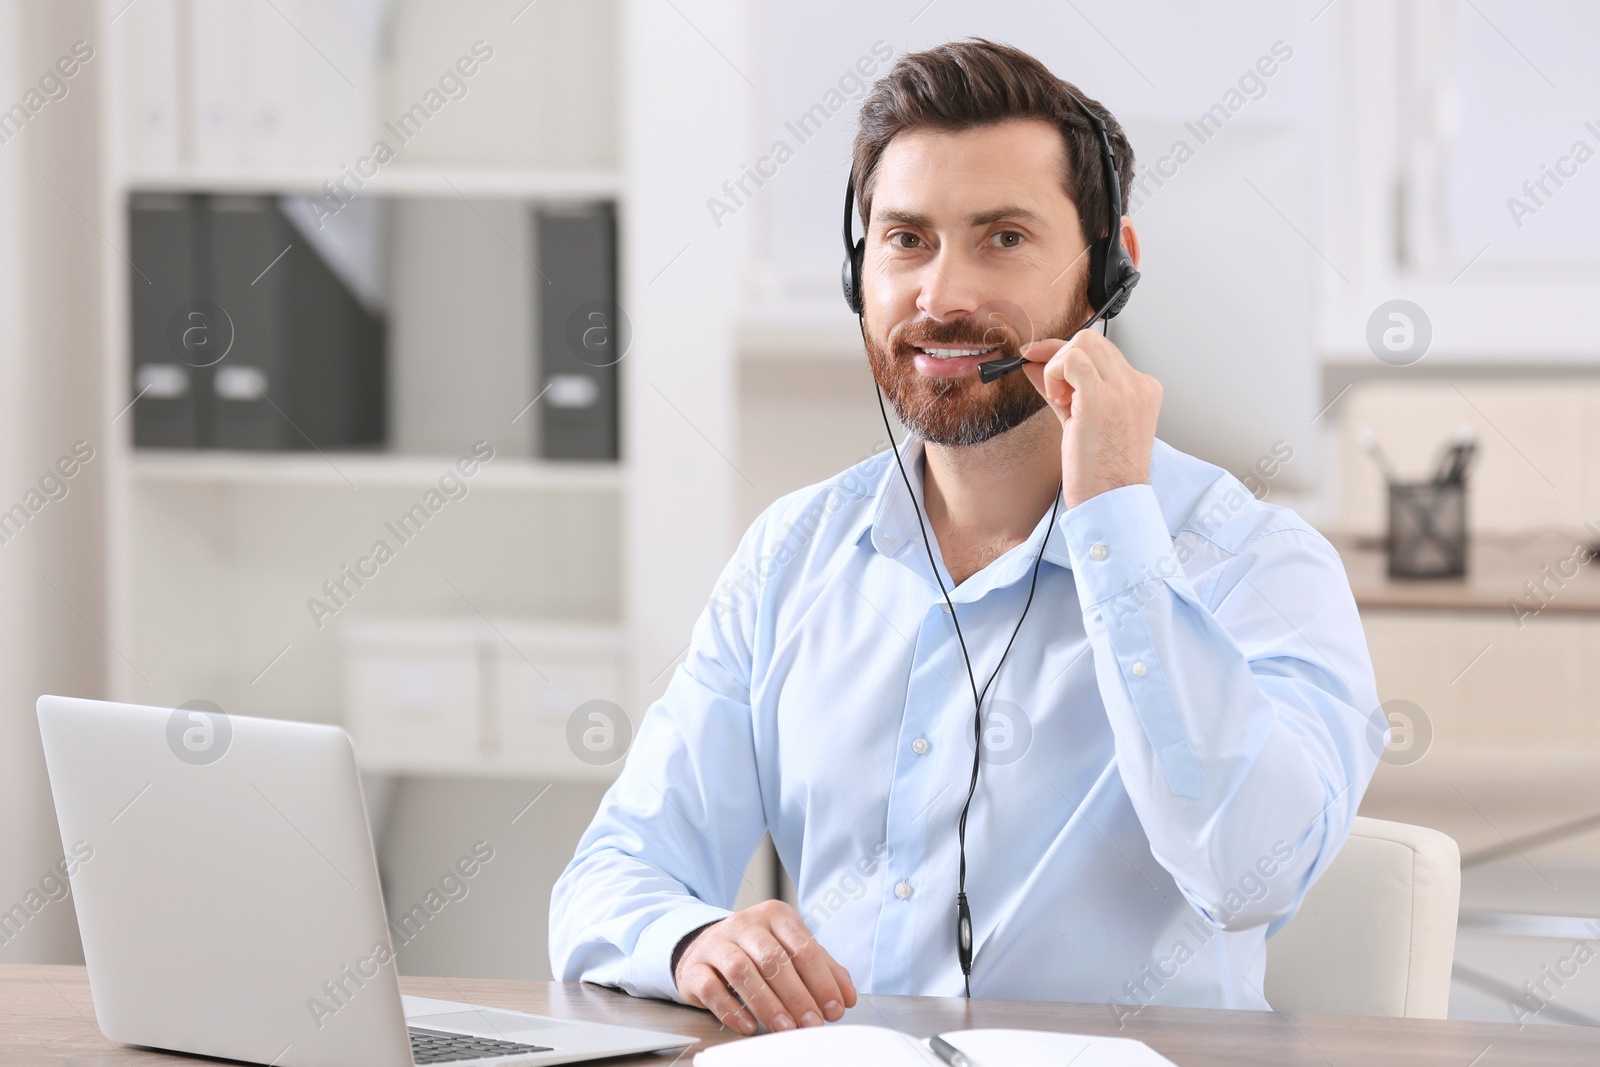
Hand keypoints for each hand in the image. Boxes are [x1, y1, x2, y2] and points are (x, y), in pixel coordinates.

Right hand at [672, 900, 856, 1035]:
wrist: (704, 947)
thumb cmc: (755, 951)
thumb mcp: (789, 950)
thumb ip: (821, 968)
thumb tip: (846, 996)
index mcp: (775, 916)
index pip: (803, 947)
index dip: (822, 981)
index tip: (835, 1009)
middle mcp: (745, 924)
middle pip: (773, 959)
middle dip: (797, 996)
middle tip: (813, 1024)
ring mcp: (717, 944)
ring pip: (742, 971)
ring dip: (768, 1004)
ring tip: (785, 1028)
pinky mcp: (695, 967)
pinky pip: (711, 988)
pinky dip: (731, 1010)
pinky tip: (749, 1026)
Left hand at [1019, 328, 1161, 508]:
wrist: (1112, 501)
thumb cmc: (1101, 472)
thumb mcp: (1081, 421)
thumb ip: (1061, 389)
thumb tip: (1034, 364)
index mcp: (1142, 390)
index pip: (1102, 352)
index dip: (1067, 356)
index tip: (1041, 362)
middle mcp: (1138, 385)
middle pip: (1091, 340)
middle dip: (1059, 356)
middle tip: (1052, 388)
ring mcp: (1123, 389)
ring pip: (1082, 342)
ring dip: (1058, 366)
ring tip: (1062, 401)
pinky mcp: (1102, 398)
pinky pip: (1071, 360)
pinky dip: (1054, 373)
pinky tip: (1059, 400)